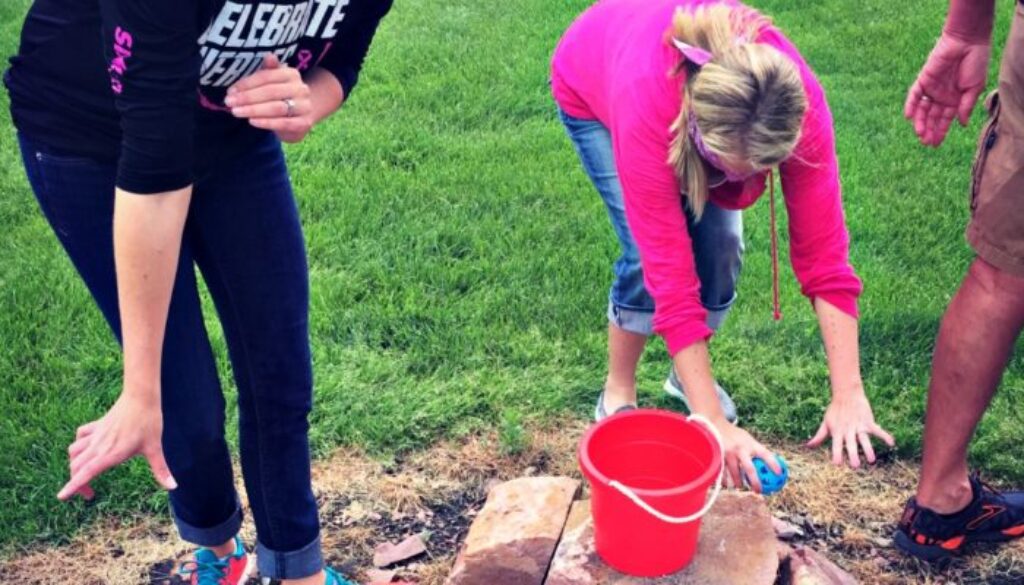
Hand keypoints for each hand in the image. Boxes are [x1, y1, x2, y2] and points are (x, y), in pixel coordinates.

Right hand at [58, 392, 175, 500]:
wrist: (141, 397)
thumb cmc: (149, 422)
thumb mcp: (155, 448)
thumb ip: (161, 469)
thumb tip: (173, 486)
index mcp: (111, 454)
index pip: (87, 473)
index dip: (74, 485)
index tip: (61, 496)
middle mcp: (99, 445)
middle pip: (76, 466)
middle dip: (76, 482)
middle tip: (89, 493)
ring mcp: (96, 434)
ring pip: (74, 452)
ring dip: (74, 465)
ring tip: (84, 473)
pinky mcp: (97, 425)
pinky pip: (80, 436)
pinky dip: (78, 445)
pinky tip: (86, 449)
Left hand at [226, 54, 314, 143]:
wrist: (299, 117)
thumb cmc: (280, 96)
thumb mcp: (272, 82)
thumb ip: (267, 71)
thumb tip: (268, 56)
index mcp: (292, 74)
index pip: (266, 77)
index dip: (247, 84)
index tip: (231, 91)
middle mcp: (301, 89)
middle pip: (271, 92)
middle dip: (247, 97)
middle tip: (229, 102)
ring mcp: (304, 107)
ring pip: (276, 107)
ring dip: (254, 110)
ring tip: (236, 112)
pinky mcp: (304, 123)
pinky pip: (284, 123)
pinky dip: (267, 122)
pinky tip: (252, 121)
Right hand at [714, 418, 782, 493]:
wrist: (717, 425)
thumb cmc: (736, 435)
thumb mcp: (748, 439)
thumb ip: (757, 450)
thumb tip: (772, 463)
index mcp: (751, 443)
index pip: (765, 454)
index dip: (773, 464)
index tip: (779, 474)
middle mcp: (741, 448)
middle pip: (749, 469)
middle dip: (755, 482)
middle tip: (758, 490)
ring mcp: (729, 453)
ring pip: (735, 473)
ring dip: (738, 482)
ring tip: (740, 486)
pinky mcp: (719, 456)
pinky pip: (723, 472)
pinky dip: (725, 479)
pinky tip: (727, 484)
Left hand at [807, 389, 894, 468]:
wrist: (846, 394)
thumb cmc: (835, 411)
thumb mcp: (826, 423)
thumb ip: (819, 436)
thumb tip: (808, 446)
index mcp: (837, 432)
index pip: (836, 445)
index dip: (836, 454)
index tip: (837, 464)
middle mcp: (848, 431)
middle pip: (851, 444)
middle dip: (853, 455)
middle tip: (855, 466)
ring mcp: (859, 426)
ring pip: (864, 439)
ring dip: (868, 449)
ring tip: (871, 460)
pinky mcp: (868, 422)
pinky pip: (878, 430)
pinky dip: (885, 436)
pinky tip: (892, 443)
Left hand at [905, 31, 990, 146]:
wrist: (967, 42)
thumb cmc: (975, 62)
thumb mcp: (974, 87)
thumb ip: (966, 106)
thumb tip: (962, 124)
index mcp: (955, 98)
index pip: (945, 119)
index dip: (941, 131)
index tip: (936, 145)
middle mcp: (941, 95)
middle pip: (932, 117)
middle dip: (929, 130)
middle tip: (926, 143)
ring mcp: (931, 88)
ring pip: (922, 109)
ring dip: (920, 121)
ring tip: (919, 134)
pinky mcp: (923, 79)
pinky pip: (914, 94)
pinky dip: (910, 105)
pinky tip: (908, 117)